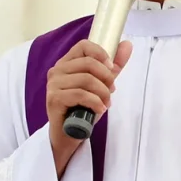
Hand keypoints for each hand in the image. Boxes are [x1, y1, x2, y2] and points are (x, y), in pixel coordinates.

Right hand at [47, 39, 132, 176]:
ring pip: (86, 79)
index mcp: (66, 63)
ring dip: (102, 93)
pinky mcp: (54, 99)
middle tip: (111, 91)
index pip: (84, 46)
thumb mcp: (100, 86)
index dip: (101, 54)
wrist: (69, 135)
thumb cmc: (83, 109)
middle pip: (88, 63)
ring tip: (105, 103)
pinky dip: (95, 102)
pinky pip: (80, 94)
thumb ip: (112, 67)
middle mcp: (57, 71)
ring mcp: (53, 85)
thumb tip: (127, 45)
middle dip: (106, 78)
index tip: (111, 68)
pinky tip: (99, 109)